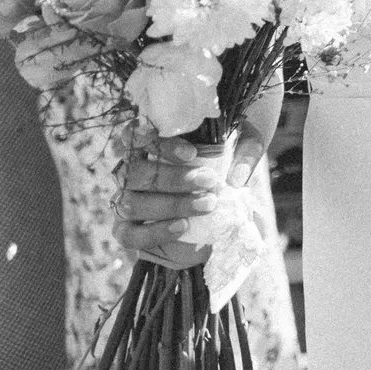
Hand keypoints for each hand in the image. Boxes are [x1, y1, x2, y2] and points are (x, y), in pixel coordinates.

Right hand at [112, 118, 269, 267]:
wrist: (213, 203)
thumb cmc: (222, 163)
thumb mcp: (242, 147)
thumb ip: (246, 153)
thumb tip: (236, 178)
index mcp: (150, 143)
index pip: (138, 135)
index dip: (160, 145)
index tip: (192, 154)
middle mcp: (131, 170)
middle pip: (136, 172)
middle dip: (173, 179)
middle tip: (208, 182)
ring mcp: (125, 199)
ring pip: (132, 202)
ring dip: (170, 205)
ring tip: (205, 206)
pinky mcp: (124, 229)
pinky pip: (128, 234)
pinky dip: (153, 232)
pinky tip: (182, 227)